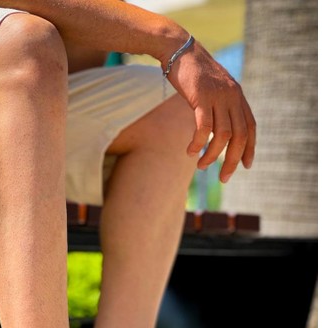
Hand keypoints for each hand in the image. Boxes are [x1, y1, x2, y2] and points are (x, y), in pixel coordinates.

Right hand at [164, 39, 255, 182]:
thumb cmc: (191, 72)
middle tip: (224, 178)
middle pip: (240, 136)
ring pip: (223, 135)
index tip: (245, 166)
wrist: (178, 49)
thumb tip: (218, 130)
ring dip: (213, 156)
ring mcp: (218, 96)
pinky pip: (204, 128)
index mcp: (237, 96)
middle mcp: (232, 96)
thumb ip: (219, 106)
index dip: (250, 148)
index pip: (250, 127)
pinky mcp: (202, 97)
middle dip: (233, 160)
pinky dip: (199, 144)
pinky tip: (190, 152)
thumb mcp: (211, 89)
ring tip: (202, 166)